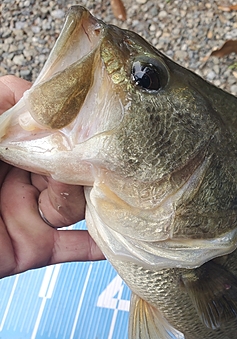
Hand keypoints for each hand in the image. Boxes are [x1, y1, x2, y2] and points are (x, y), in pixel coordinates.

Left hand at [0, 75, 103, 277]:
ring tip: (106, 200)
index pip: (41, 126)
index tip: (85, 119)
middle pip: (65, 166)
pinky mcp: (32, 248)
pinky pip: (71, 248)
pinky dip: (95, 246)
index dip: (63, 123)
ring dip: (91, 203)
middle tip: (92, 169)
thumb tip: (23, 90)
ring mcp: (25, 213)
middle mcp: (15, 176)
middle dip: (80, 168)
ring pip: (73, 204)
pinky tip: (118, 240)